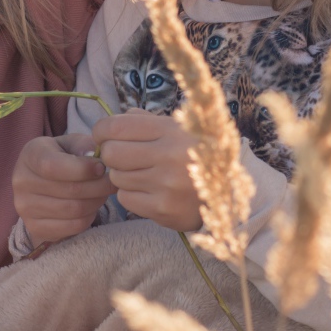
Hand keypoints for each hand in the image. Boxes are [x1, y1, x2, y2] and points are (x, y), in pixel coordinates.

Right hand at [12, 133, 115, 248]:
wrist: (42, 181)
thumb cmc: (62, 157)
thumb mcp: (71, 143)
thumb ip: (83, 146)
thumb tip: (96, 159)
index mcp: (30, 154)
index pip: (53, 166)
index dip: (82, 169)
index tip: (102, 168)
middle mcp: (21, 181)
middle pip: (69, 190)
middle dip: (98, 187)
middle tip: (112, 182)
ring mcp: (25, 207)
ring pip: (73, 210)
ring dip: (96, 202)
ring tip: (103, 193)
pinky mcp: (35, 227)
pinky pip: (72, 227)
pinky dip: (89, 217)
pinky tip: (92, 207)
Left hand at [92, 109, 201, 230]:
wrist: (229, 192)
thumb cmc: (197, 154)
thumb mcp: (179, 128)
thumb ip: (146, 121)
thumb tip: (114, 120)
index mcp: (171, 130)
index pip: (116, 126)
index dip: (102, 130)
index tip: (103, 136)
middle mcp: (169, 156)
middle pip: (112, 153)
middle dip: (111, 154)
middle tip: (122, 157)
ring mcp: (166, 185)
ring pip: (116, 177)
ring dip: (122, 176)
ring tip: (142, 174)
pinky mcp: (163, 209)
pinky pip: (125, 199)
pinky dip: (131, 195)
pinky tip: (148, 191)